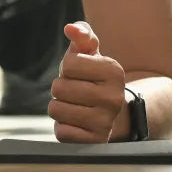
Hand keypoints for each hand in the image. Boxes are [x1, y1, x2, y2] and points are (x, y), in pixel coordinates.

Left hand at [48, 21, 124, 143]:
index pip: (69, 64)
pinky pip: (61, 132)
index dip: (68, 68)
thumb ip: (82, 35)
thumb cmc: (93, 77)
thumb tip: (70, 28)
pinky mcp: (96, 142)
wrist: (113, 113)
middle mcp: (114, 97)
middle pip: (59, 88)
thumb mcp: (91, 54)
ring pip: (56, 110)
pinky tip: (78, 123)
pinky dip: (64, 127)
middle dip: (61, 88)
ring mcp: (106, 122)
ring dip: (60, 108)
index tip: (81, 74)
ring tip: (76, 107)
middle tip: (76, 92)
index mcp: (114, 71)